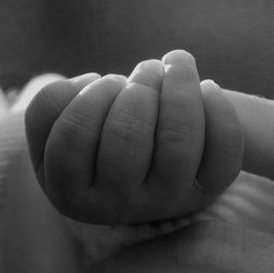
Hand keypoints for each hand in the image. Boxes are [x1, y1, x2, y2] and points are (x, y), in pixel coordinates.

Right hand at [25, 50, 243, 223]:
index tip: (108, 81)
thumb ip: (50, 105)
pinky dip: (219, 110)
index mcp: (70, 194)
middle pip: (127, 136)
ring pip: (178, 141)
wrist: (137, 175)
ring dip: (177, 86)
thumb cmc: (90, 138)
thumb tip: (91, 83)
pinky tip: (207, 87)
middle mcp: (119, 206)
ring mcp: (167, 201)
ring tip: (173, 66)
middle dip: (139, 86)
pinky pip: (223, 155)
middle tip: (145, 71)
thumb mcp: (52, 130)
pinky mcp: (207, 191)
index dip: (92, 95)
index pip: (73, 138)